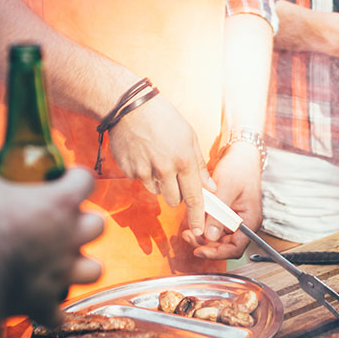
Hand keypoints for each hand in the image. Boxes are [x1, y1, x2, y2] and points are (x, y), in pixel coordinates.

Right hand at [0, 168, 104, 325]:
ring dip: (82, 266)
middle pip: (98, 226)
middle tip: (61, 223)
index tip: (62, 180)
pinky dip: (52, 310)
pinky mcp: (46, 302)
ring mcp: (62, 272)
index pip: (86, 180)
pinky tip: (41, 304)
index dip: (75, 178)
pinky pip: (59, 314)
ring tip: (64, 263)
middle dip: (84, 223)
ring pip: (95, 270)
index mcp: (60, 203)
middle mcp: (70, 237)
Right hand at [105, 93, 209, 240]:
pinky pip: (140, 181)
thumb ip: (199, 165)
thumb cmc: (163, 118)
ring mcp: (144, 171)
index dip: (197, 216)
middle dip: (176, 193)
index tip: (199, 230)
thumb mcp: (189, 136)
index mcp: (184, 160)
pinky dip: (143, 173)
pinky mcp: (129, 171)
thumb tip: (209, 186)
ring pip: (156, 191)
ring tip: (156, 158)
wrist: (129, 107)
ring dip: (159, 183)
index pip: (193, 197)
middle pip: (173, 200)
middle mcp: (165, 169)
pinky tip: (143, 155)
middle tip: (174, 175)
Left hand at [187, 141, 261, 258]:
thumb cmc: (239, 168)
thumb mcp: (226, 188)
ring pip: (217, 238)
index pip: (235, 248)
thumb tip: (210, 236)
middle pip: (225, 246)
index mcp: (249, 221)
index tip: (200, 251)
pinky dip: (203, 227)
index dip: (217, 253)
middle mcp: (243, 223)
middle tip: (188, 237)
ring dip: (202, 237)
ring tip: (187, 231)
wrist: (240, 154)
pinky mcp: (225, 214)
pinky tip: (193, 221)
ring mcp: (234, 219)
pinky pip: (214, 227)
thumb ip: (218, 214)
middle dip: (206, 245)